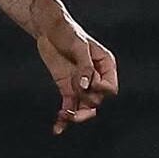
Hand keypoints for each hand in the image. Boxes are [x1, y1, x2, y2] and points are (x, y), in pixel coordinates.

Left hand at [36, 19, 118, 135]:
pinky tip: (57, 129)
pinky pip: (69, 106)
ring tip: (64, 116)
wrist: (48, 29)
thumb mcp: (77, 46)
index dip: (100, 90)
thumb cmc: (67, 32)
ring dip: (75, 115)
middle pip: (97, 101)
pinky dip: (63, 118)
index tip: (86, 82)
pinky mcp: (67, 88)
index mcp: (106, 66)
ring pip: (84, 108)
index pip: (110, 88)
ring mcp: (81, 84)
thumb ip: (84, 66)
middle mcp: (96, 77)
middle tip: (73, 94)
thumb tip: (86, 85)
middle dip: (86, 101)